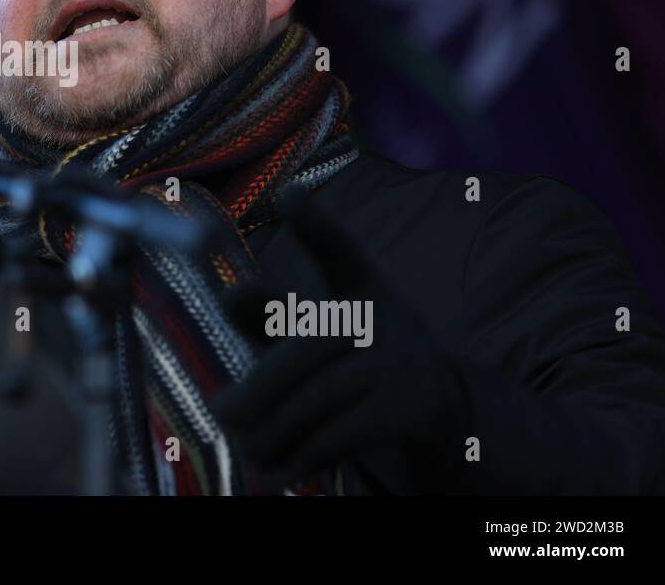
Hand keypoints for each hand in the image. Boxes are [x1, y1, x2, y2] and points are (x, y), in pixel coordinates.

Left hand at [209, 187, 472, 492]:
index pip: (337, 250)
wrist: (443, 406)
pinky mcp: (406, 410)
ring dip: (272, 432)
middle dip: (258, 389)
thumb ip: (270, 311)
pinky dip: (301, 457)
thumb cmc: (354, 356)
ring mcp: (397, 363)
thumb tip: (229, 296)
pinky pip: (338, 435)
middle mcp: (380, 317)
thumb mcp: (316, 326)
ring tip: (249, 447)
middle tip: (221, 412)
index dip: (316, 223)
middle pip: (303, 351)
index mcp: (358, 285)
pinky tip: (279, 470)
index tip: (290, 195)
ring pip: (314, 401)